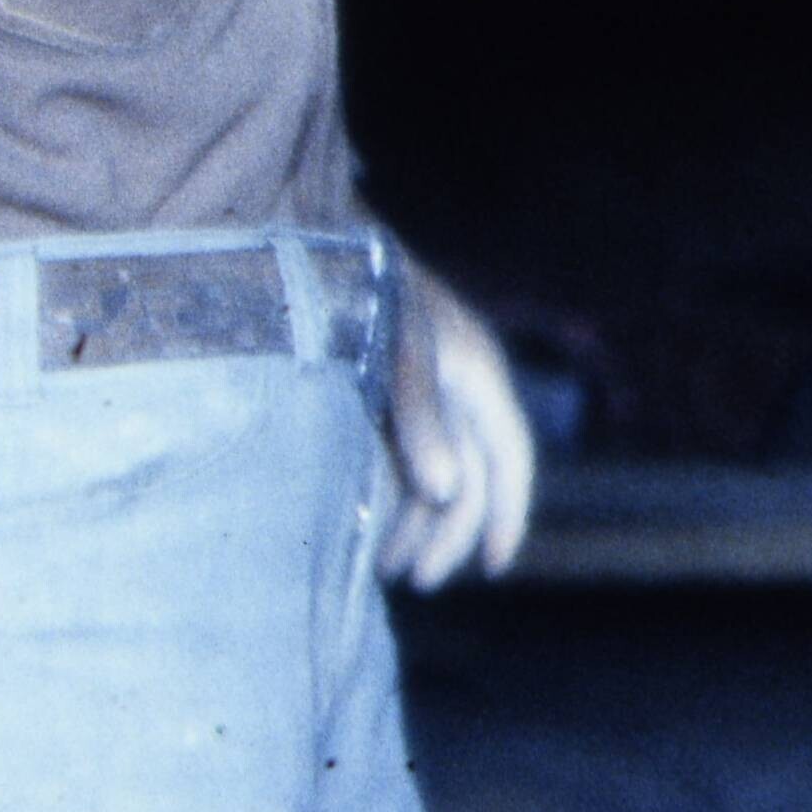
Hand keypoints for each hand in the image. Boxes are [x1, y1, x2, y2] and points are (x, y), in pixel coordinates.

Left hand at [383, 267, 537, 590]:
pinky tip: (360, 524)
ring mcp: (418, 388)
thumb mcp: (393, 344)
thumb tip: (445, 490)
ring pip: (432, 471)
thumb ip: (419, 414)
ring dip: (413, 521)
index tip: (491, 567)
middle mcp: (454, 384)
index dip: (506, 514)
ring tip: (377, 565)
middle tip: (410, 578)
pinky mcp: (379, 390)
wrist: (303, 233)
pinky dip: (387, 493)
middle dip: (446, 533)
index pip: (508, 457)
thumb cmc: (354, 284)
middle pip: (469, 475)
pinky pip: (398, 456)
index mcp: (474, 370)